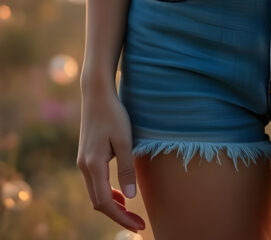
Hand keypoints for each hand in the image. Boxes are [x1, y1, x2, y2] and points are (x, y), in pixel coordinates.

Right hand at [77, 85, 145, 233]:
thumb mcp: (124, 140)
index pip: (105, 202)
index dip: (122, 218)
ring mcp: (83, 162)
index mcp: (93, 165)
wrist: (96, 93)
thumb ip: (127, 169)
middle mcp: (84, 167)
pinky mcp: (86, 156)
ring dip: (112, 205)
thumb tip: (131, 198)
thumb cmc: (113, 114)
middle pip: (98, 202)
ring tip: (130, 213)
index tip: (139, 226)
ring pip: (96, 193)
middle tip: (138, 223)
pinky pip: (95, 183)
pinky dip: (107, 193)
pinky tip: (120, 194)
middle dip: (118, 215)